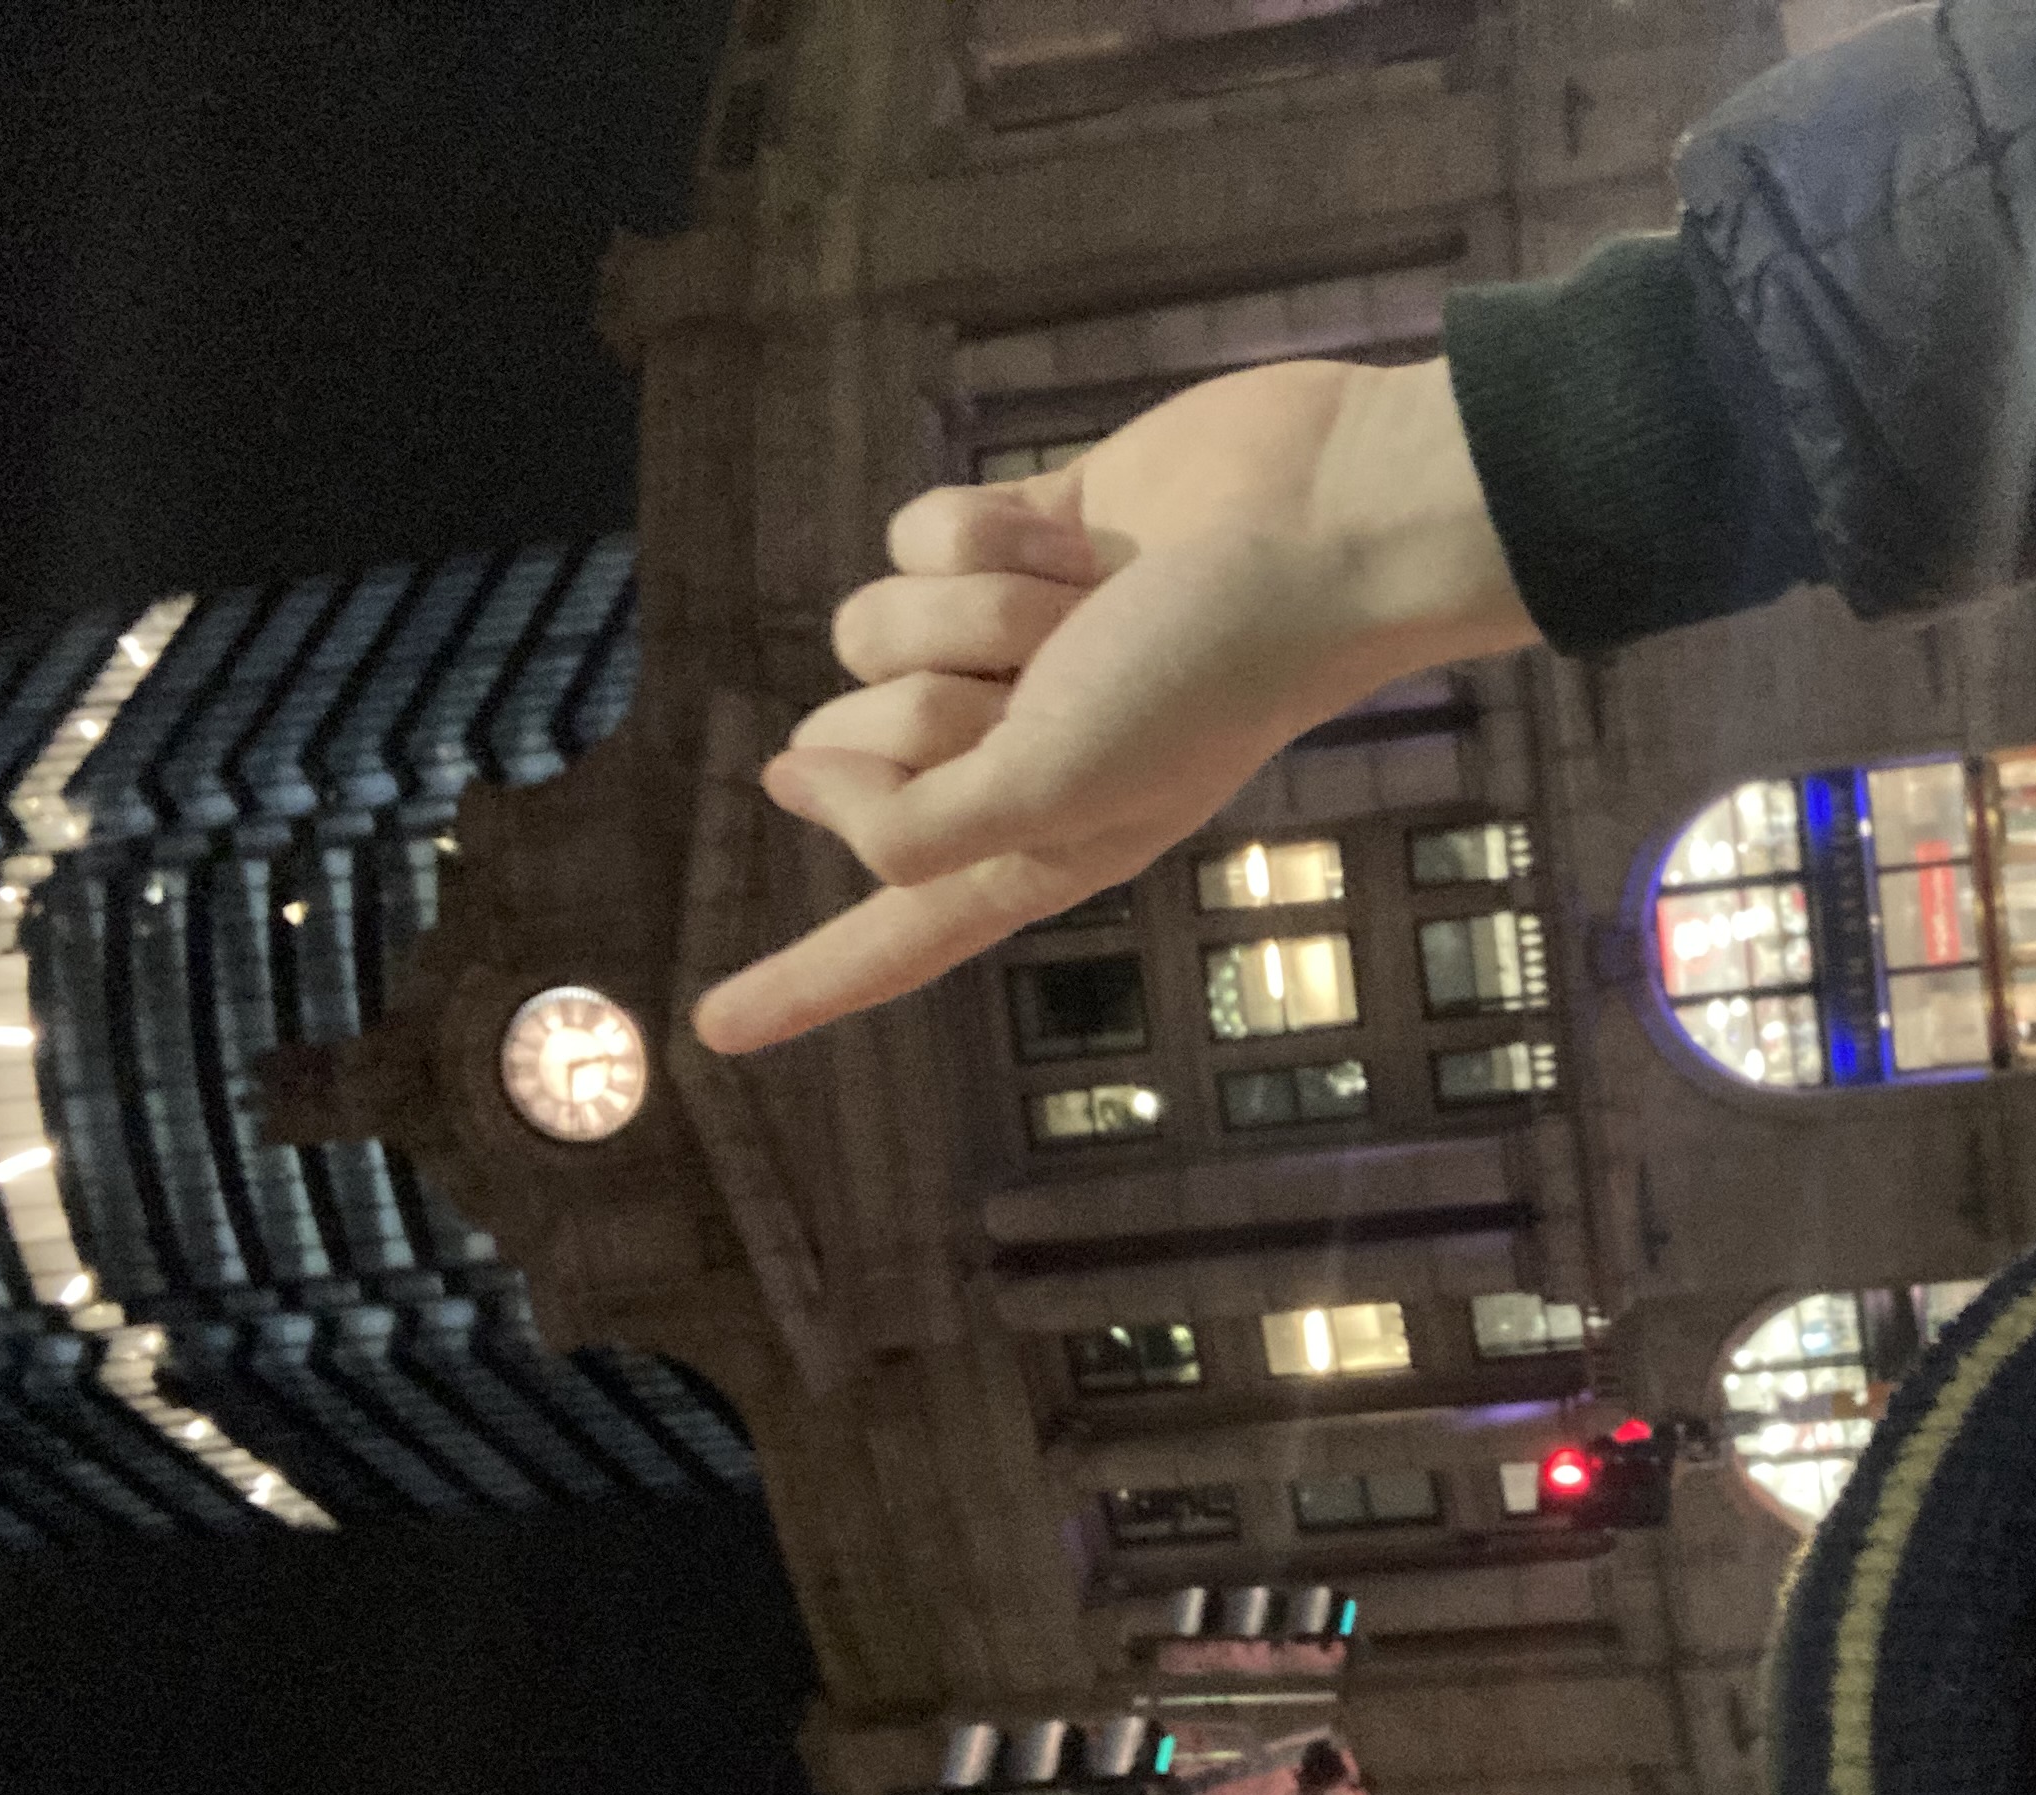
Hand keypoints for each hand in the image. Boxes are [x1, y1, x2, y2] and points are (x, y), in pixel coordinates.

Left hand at [690, 357, 1539, 1053]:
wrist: (1320, 527)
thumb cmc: (1211, 675)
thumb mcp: (1059, 793)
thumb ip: (914, 828)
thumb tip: (796, 781)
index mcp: (1036, 847)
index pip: (898, 937)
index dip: (805, 982)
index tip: (715, 1026)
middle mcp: (1014, 757)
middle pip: (857, 742)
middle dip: (940, 691)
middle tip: (1057, 677)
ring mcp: (1012, 650)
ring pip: (874, 627)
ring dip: (974, 605)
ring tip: (1083, 601)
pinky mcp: (1015, 545)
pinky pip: (917, 536)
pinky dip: (989, 531)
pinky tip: (1081, 537)